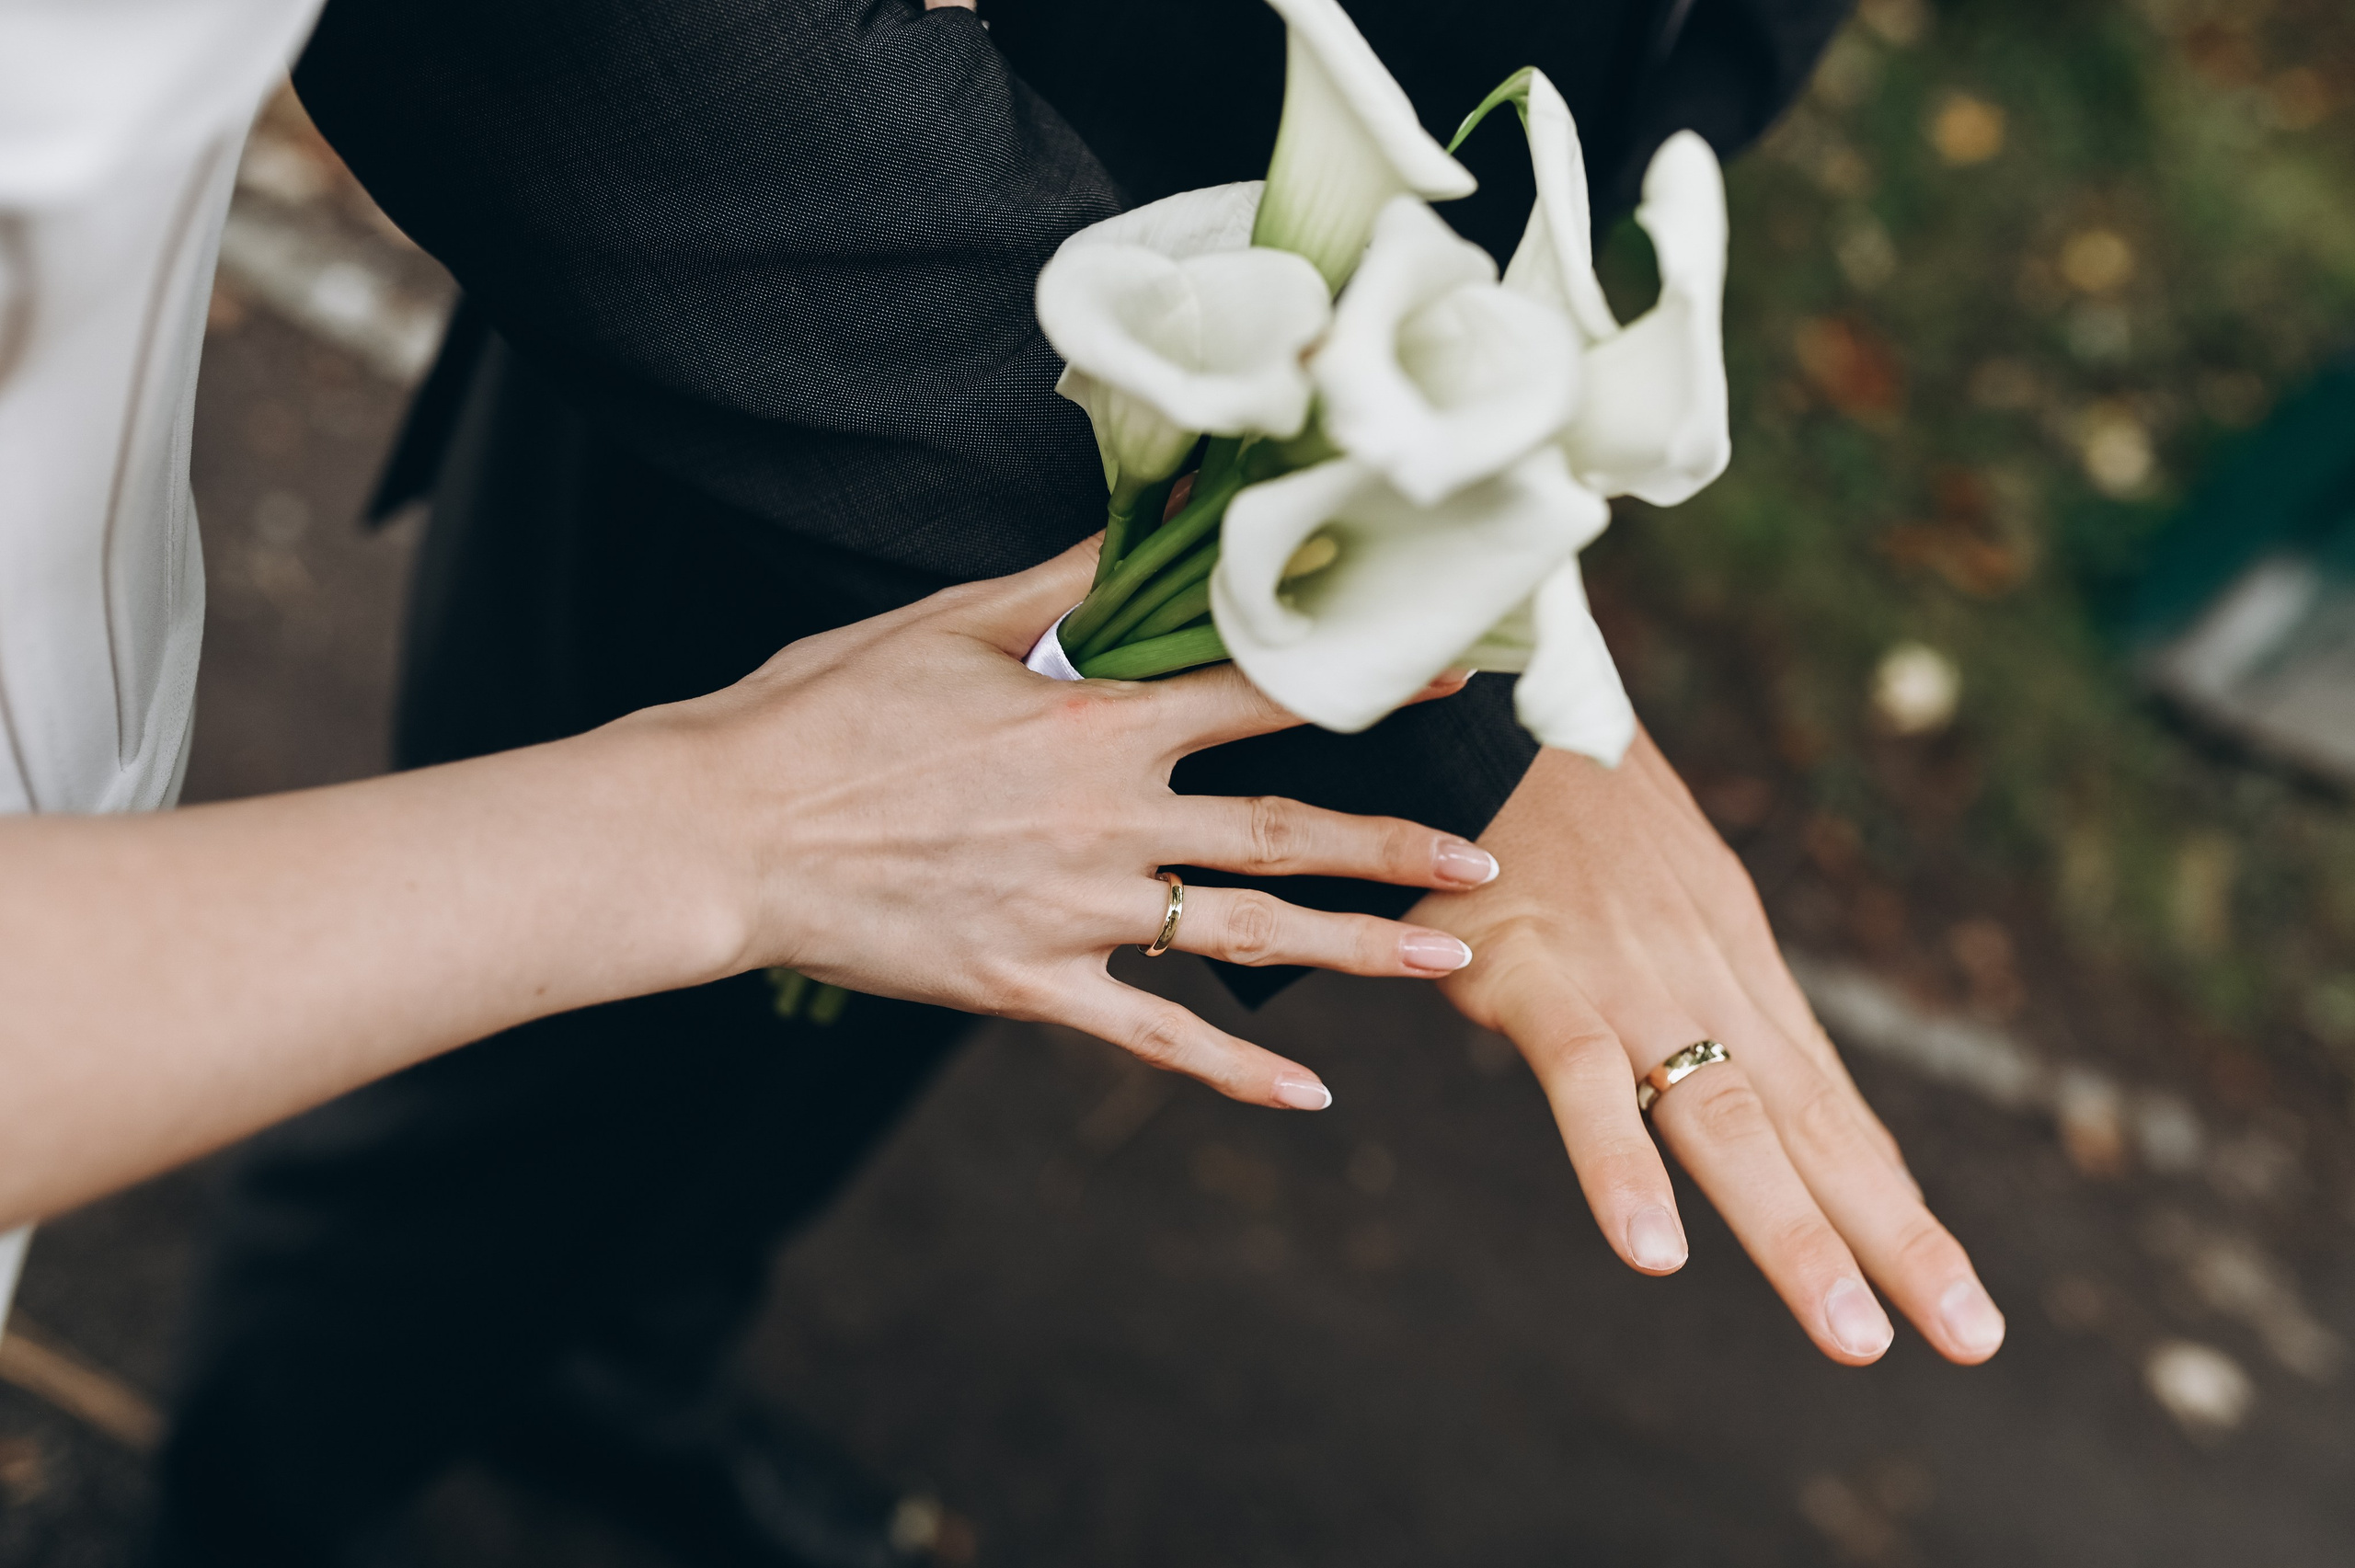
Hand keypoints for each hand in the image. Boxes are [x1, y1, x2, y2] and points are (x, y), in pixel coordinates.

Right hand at [652, 540, 1499, 1109]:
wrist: (724, 832)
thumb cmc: (823, 715)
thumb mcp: (946, 625)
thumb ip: (1062, 585)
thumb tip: (1146, 524)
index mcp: (1092, 721)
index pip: (1254, 692)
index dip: (1353, 681)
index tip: (1441, 677)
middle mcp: (1106, 821)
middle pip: (1281, 831)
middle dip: (1391, 844)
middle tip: (1485, 857)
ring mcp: (1074, 913)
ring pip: (1243, 935)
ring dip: (1355, 949)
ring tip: (1447, 962)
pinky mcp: (1028, 987)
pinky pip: (1150, 1037)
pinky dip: (1228, 1071)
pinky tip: (1308, 1098)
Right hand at [1407, 730, 2004, 1365]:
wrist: (1489, 701)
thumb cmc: (1564, 801)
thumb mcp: (1663, 891)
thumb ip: (1702, 984)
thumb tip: (1751, 1067)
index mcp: (1735, 965)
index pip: (1828, 1103)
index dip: (1891, 1199)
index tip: (1952, 1288)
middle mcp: (1704, 978)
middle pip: (1810, 1124)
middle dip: (1893, 1237)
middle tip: (1970, 1335)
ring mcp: (1626, 977)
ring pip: (1725, 1118)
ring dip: (1791, 1233)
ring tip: (1852, 1335)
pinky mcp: (1535, 972)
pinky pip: (1582, 1080)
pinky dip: (1618, 1165)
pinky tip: (1652, 1253)